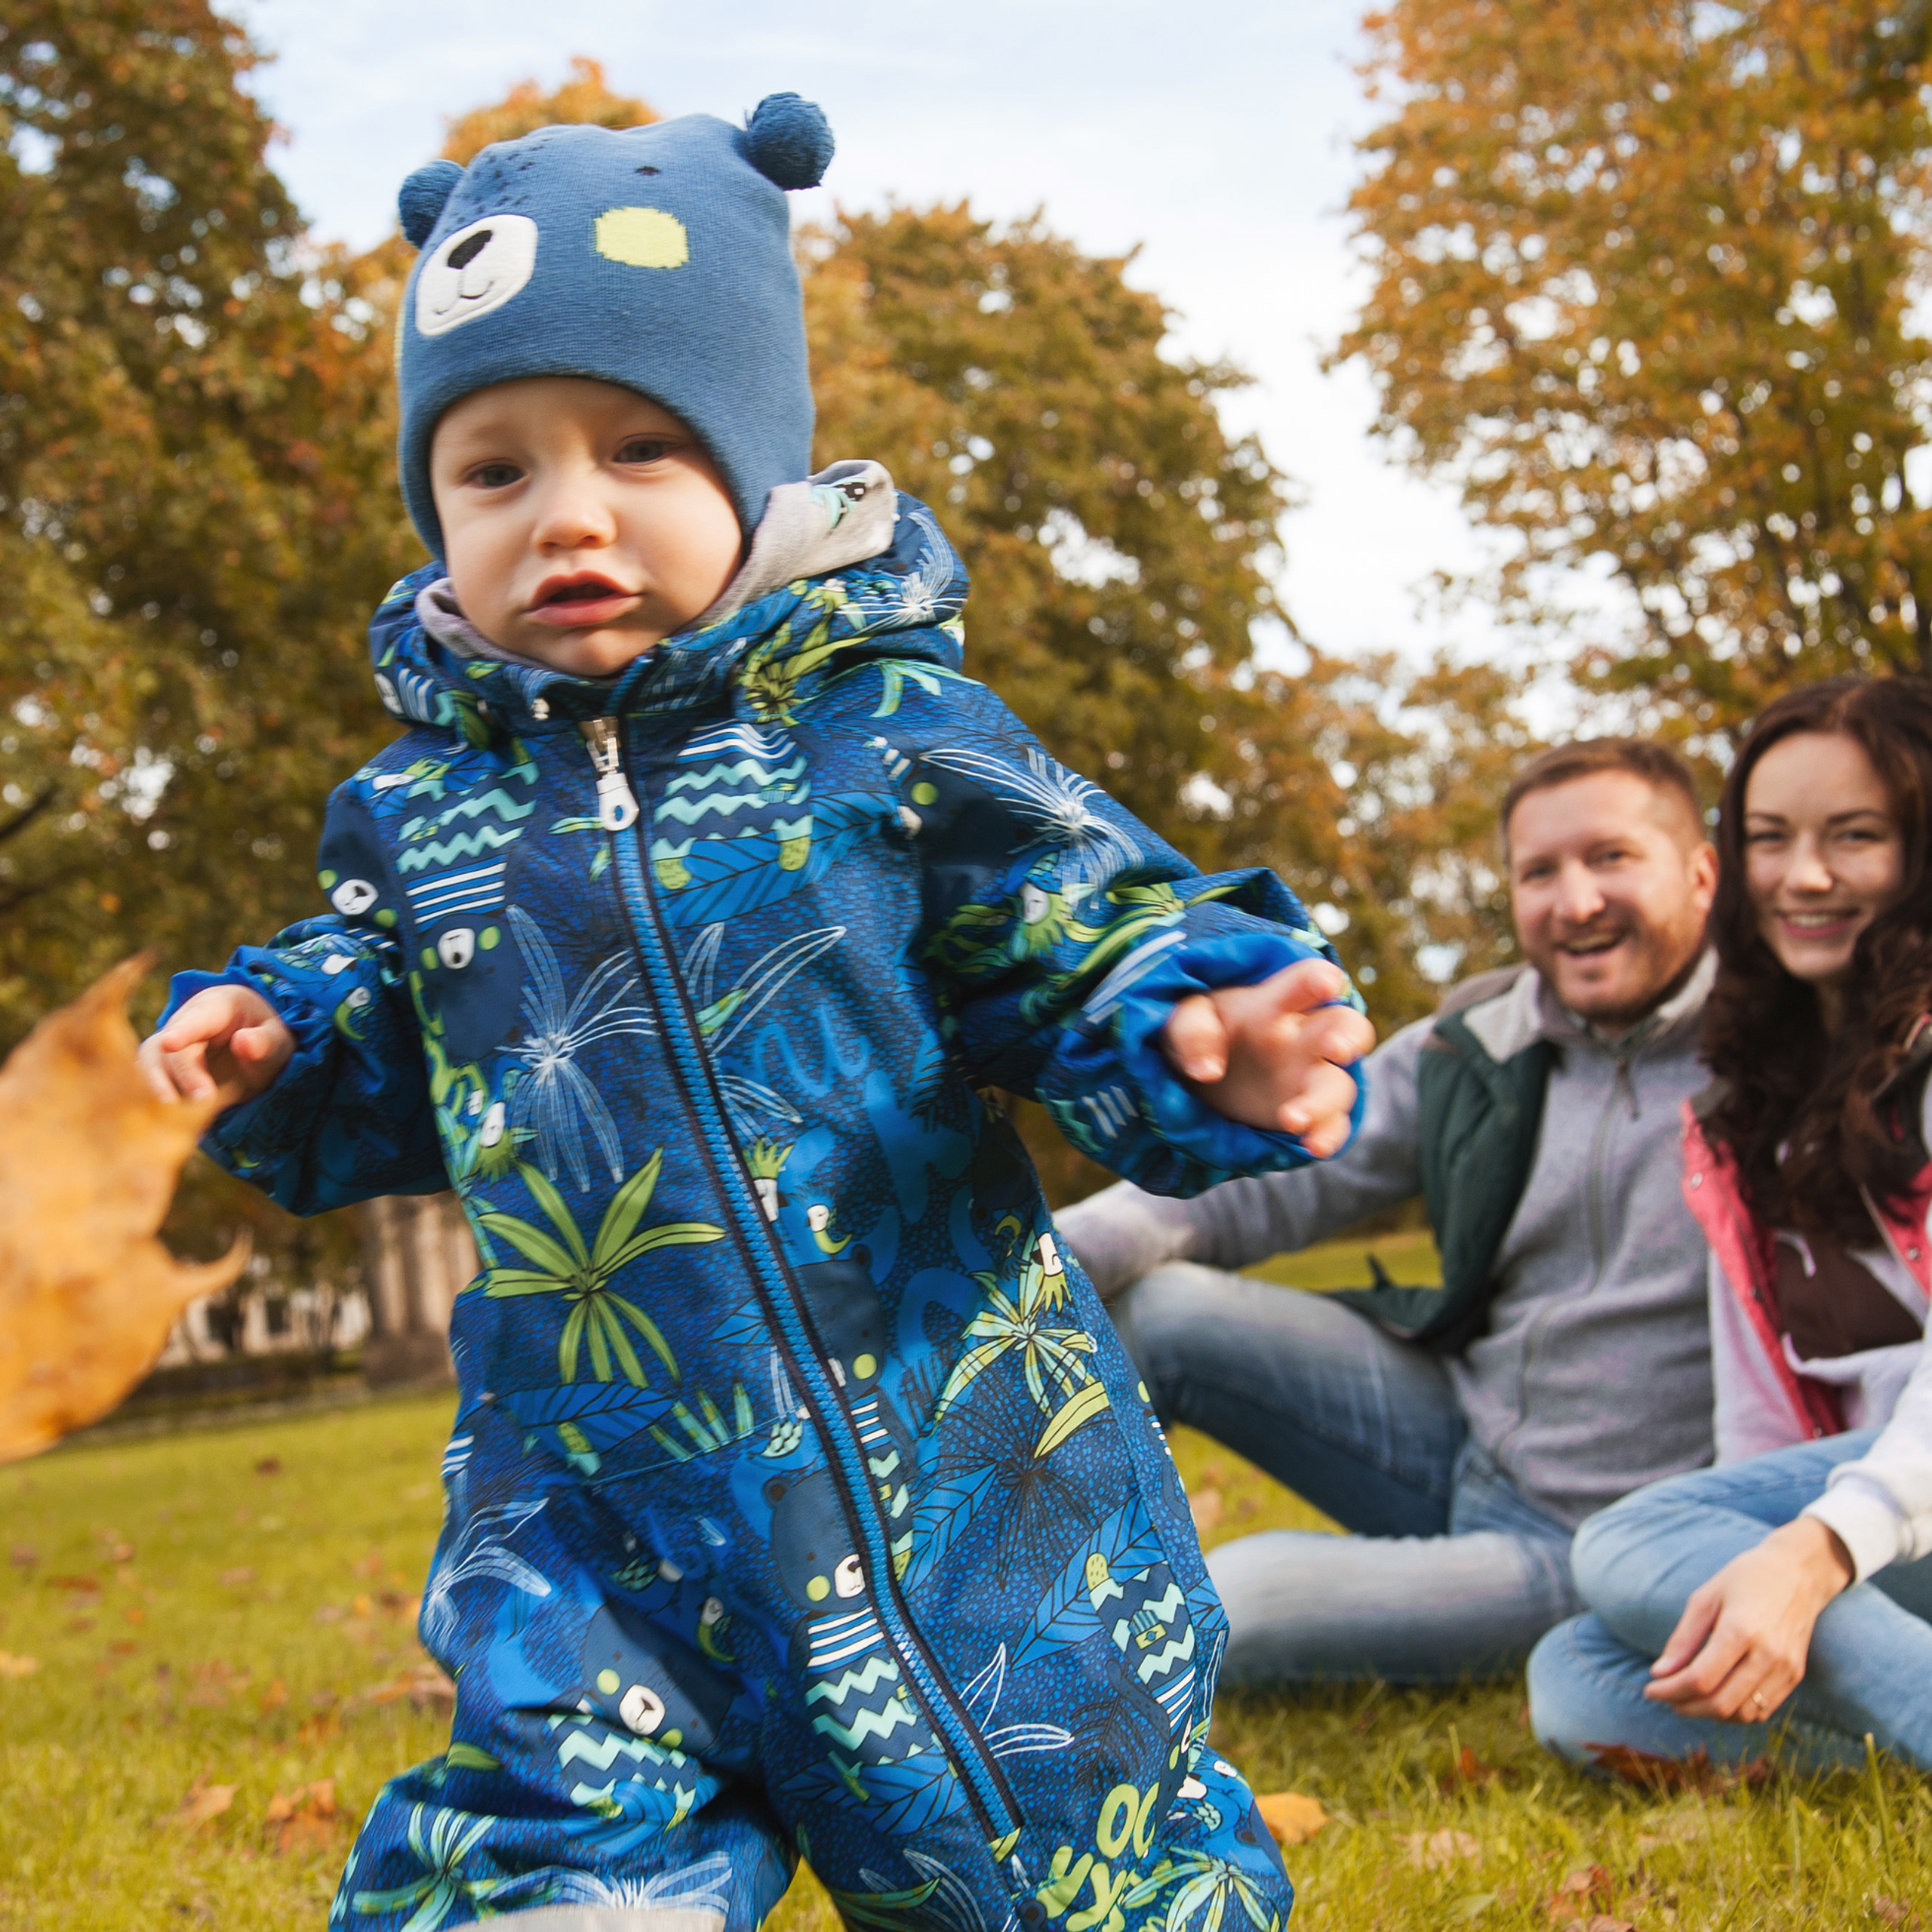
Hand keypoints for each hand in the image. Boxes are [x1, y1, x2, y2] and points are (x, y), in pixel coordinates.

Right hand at [137, 985, 294, 1110]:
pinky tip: (164, 1119)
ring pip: (149, 1062)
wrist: (253, 1047)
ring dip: (157, 1087)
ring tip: (174, 1114)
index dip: (183, 1031)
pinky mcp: (160, 1065)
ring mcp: (168, 1043)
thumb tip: (243, 1042)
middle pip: (171, 1047)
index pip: (197, 1018)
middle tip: (203, 1100)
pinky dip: (152, 1097)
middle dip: (184, 1075)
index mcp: (217, 1005)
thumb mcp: (277, 1040)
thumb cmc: (267, 1039)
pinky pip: (146, 1080)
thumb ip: (264, 1041)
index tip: (169, 1044)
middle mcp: (185, 1020)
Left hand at [1161, 958, 1374, 1156]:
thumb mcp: (1182, 1020)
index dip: (1318, 979)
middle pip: (1344, 1027)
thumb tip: (1209, 1070)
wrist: (1200, 1078)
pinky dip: (1328, 1135)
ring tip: (1291, 1118)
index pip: (1302, 981)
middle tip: (1338, 1048)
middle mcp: (1302, 1037)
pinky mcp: (1309, 1114)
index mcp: (1273, 1003)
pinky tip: (1313, 1146)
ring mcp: (1308, 1077)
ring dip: (1322, 1101)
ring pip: (1339, 1085)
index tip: (1325, 983)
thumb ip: (1192, 1030)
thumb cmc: (1200, 1032)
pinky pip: (1333, 1125)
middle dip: (1348, 1035)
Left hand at [1643, 1517, 1853, 1720]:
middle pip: (1721, 1703)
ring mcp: (1786, 1669)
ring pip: (1743, 1714)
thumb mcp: (1705, 1598)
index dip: (1671, 1691)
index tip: (1650, 1690)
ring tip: (1686, 1699)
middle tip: (1665, 1697)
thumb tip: (1659, 1673)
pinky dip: (1735, 1713)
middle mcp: (1768, 1655)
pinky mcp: (1795, 1676)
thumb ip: (1683, 1638)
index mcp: (1741, 1630)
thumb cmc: (1744, 1578)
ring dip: (1710, 1714)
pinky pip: (1763, 1710)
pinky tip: (1715, 1698)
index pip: (1701, 1679)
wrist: (1798, 1573)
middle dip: (1686, 1706)